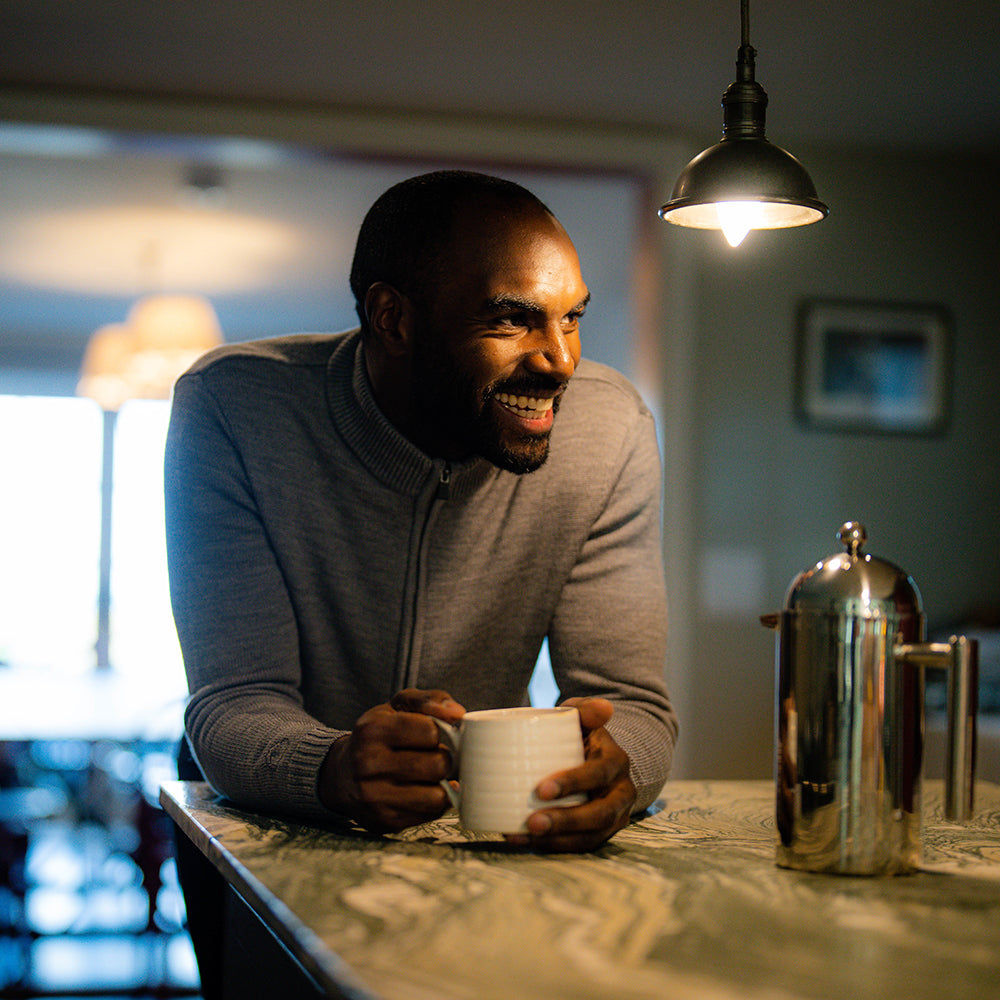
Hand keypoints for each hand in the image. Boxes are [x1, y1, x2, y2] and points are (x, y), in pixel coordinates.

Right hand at [318, 688, 464, 832]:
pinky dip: (434, 802)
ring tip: (432, 775)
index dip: (441, 733)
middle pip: (438, 765)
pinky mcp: (384, 821)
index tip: (435, 735)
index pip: (431, 732)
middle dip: (445, 759)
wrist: (342, 774)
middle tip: (438, 756)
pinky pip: (429, 815)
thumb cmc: (378, 736)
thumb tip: (458, 713)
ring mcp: (374, 796)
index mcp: (374, 729)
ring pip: (437, 796)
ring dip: (442, 784)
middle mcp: (369, 763)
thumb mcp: (398, 706)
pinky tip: (423, 791)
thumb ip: (430, 700)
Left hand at [508, 697, 636, 851]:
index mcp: (616, 761)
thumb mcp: (582, 716)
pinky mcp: (600, 833)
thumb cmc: (580, 733)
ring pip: (592, 836)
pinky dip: (552, 846)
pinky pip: (580, 846)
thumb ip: (586, 710)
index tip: (541, 789)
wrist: (595, 757)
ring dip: (558, 841)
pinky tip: (522, 841)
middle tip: (532, 823)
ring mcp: (614, 817)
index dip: (573, 783)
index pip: (598, 774)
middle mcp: (621, 792)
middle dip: (566, 821)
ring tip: (524, 836)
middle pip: (599, 814)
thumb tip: (605, 708)